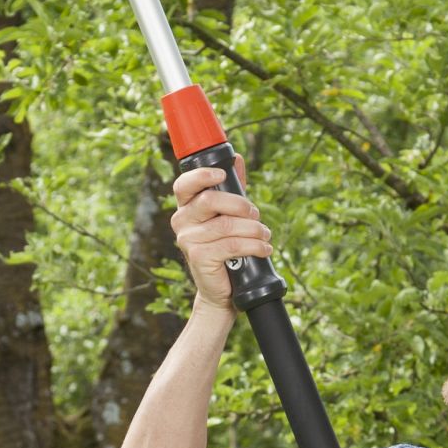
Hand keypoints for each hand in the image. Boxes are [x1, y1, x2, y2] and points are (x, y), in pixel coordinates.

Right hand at [170, 161, 273, 315]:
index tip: (222, 175)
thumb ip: (232, 188)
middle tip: (256, 215)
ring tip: (265, 235)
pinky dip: (254, 245)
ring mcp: (188, 240)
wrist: (222, 289)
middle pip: (210, 201)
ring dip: (254, 229)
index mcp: (186, 207)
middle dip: (241, 205)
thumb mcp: (228, 215)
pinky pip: (231, 245)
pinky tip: (264, 249)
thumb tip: (237, 158)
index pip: (184, 185)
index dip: (202, 176)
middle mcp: (181, 221)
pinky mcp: (199, 257)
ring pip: (226, 225)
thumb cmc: (225, 247)